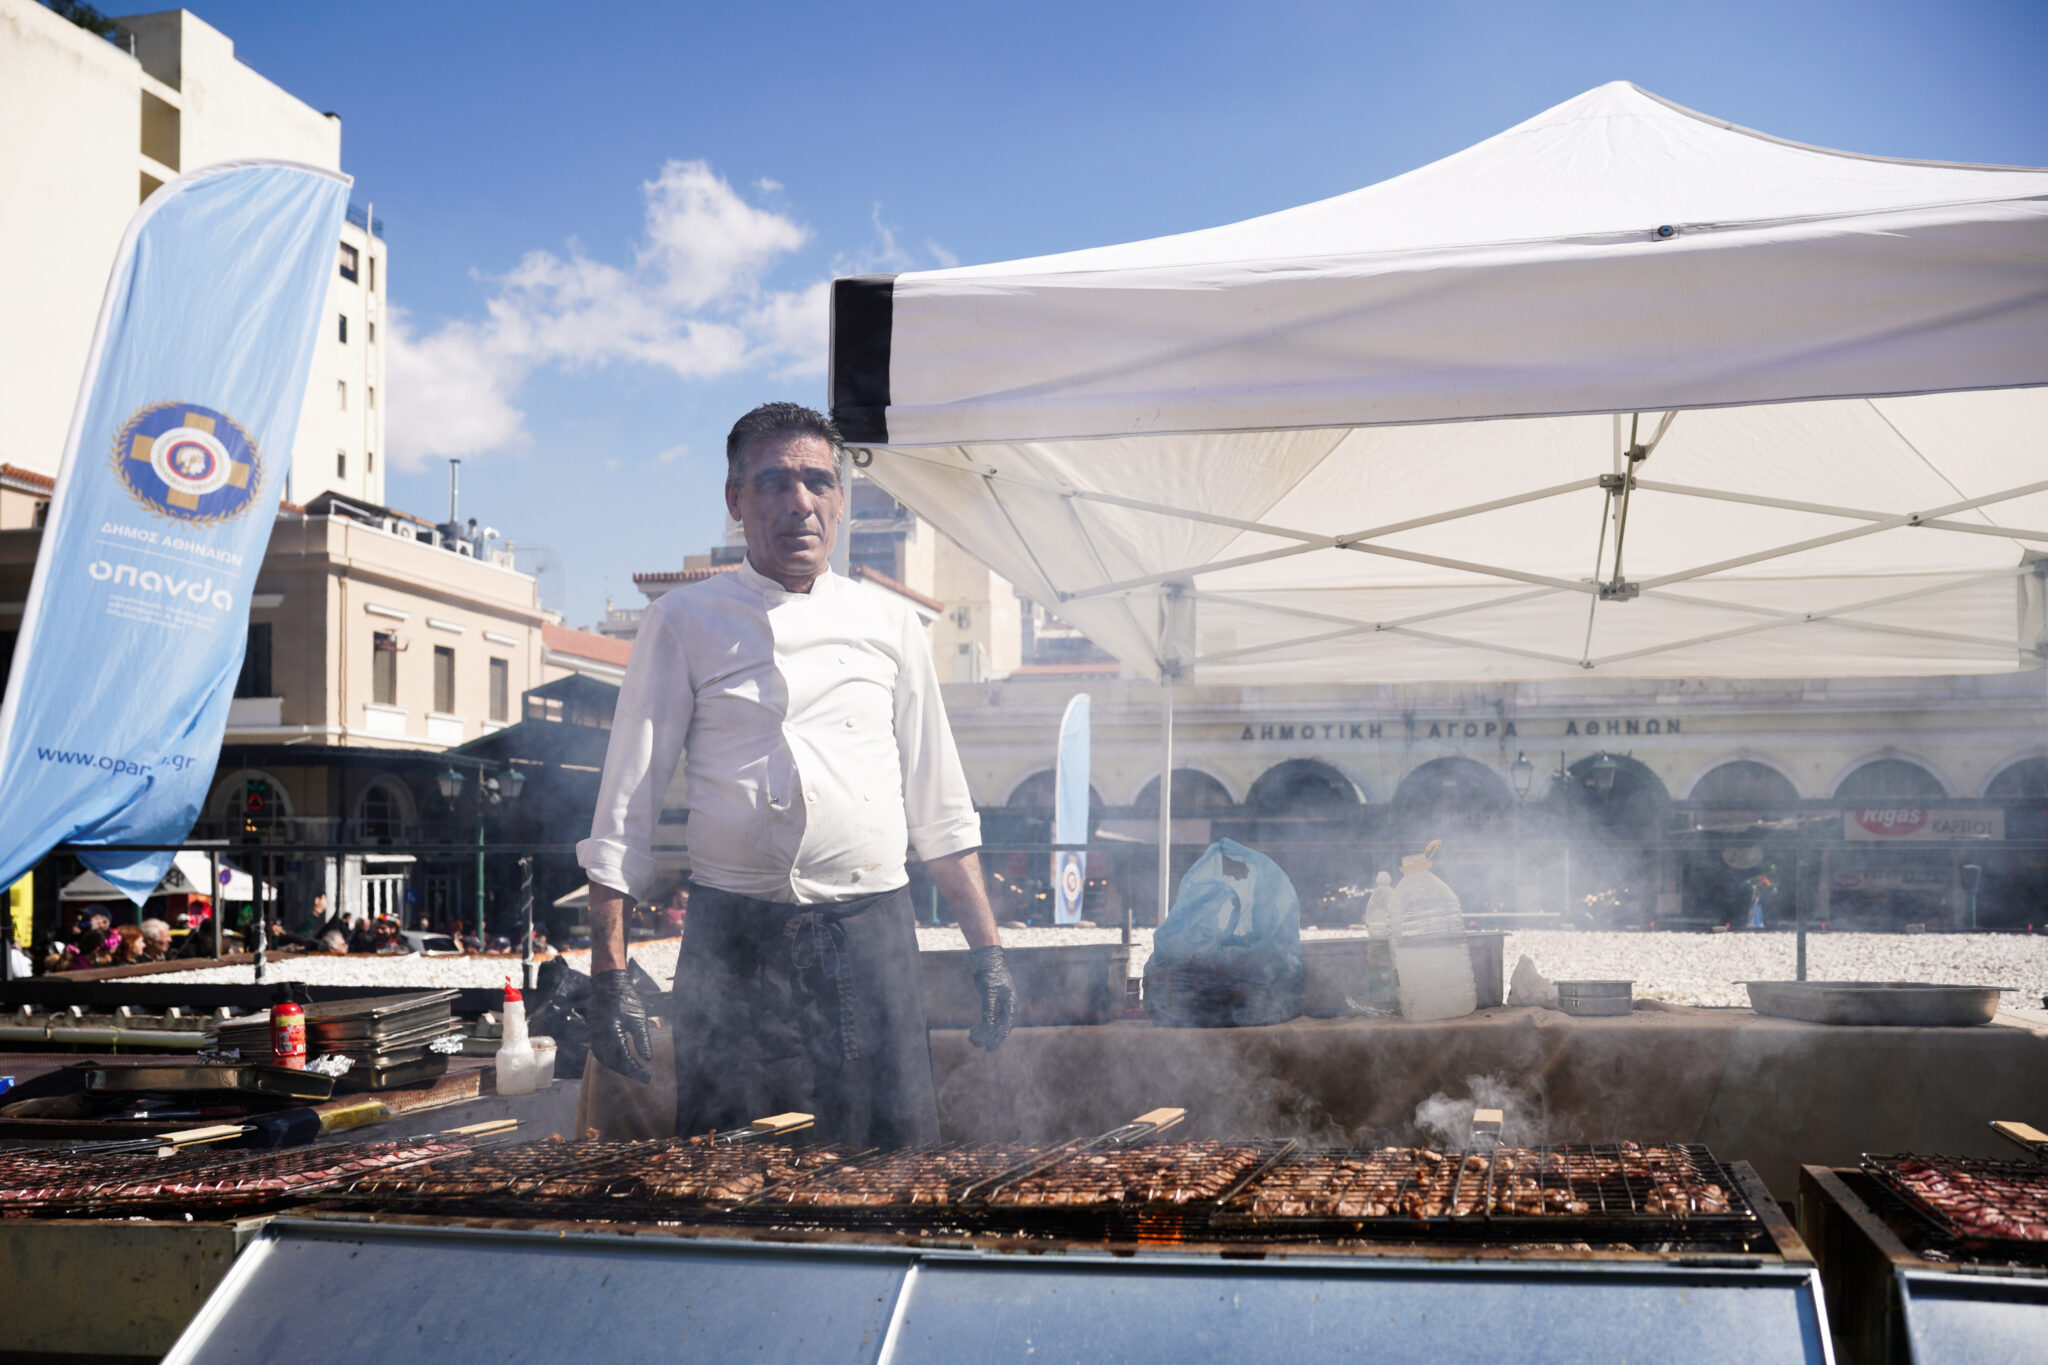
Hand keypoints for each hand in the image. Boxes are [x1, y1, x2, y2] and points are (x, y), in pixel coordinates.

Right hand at [587, 968, 652, 1082]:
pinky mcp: (594, 1033)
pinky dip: (613, 1059)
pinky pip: (602, 1052)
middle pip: (613, 1063)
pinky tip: (623, 1060)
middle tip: (644, 1076)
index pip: (624, 1060)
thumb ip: (642, 1040)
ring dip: (620, 1067)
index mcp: (611, 1035)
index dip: (636, 1070)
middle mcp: (600, 1038)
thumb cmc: (625, 999)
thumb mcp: (638, 1019)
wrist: (608, 984)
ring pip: (606, 1059)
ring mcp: (594, 1036)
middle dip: (629, 1071)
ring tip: (635, 1071)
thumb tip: (648, 1059)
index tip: (648, 1077)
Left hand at [968, 945, 1015, 1051]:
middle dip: (988, 1037)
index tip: (989, 1048)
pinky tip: (972, 1030)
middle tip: (976, 1045)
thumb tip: (987, 1025)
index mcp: (1011, 1002)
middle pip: (999, 1026)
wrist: (986, 956)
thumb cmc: (990, 971)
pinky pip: (988, 1016)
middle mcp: (1007, 1004)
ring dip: (983, 1032)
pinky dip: (980, 1024)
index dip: (998, 1038)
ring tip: (970, 1038)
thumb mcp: (989, 990)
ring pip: (992, 1023)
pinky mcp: (991, 1000)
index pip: (1006, 1025)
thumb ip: (989, 1007)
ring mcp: (999, 1002)